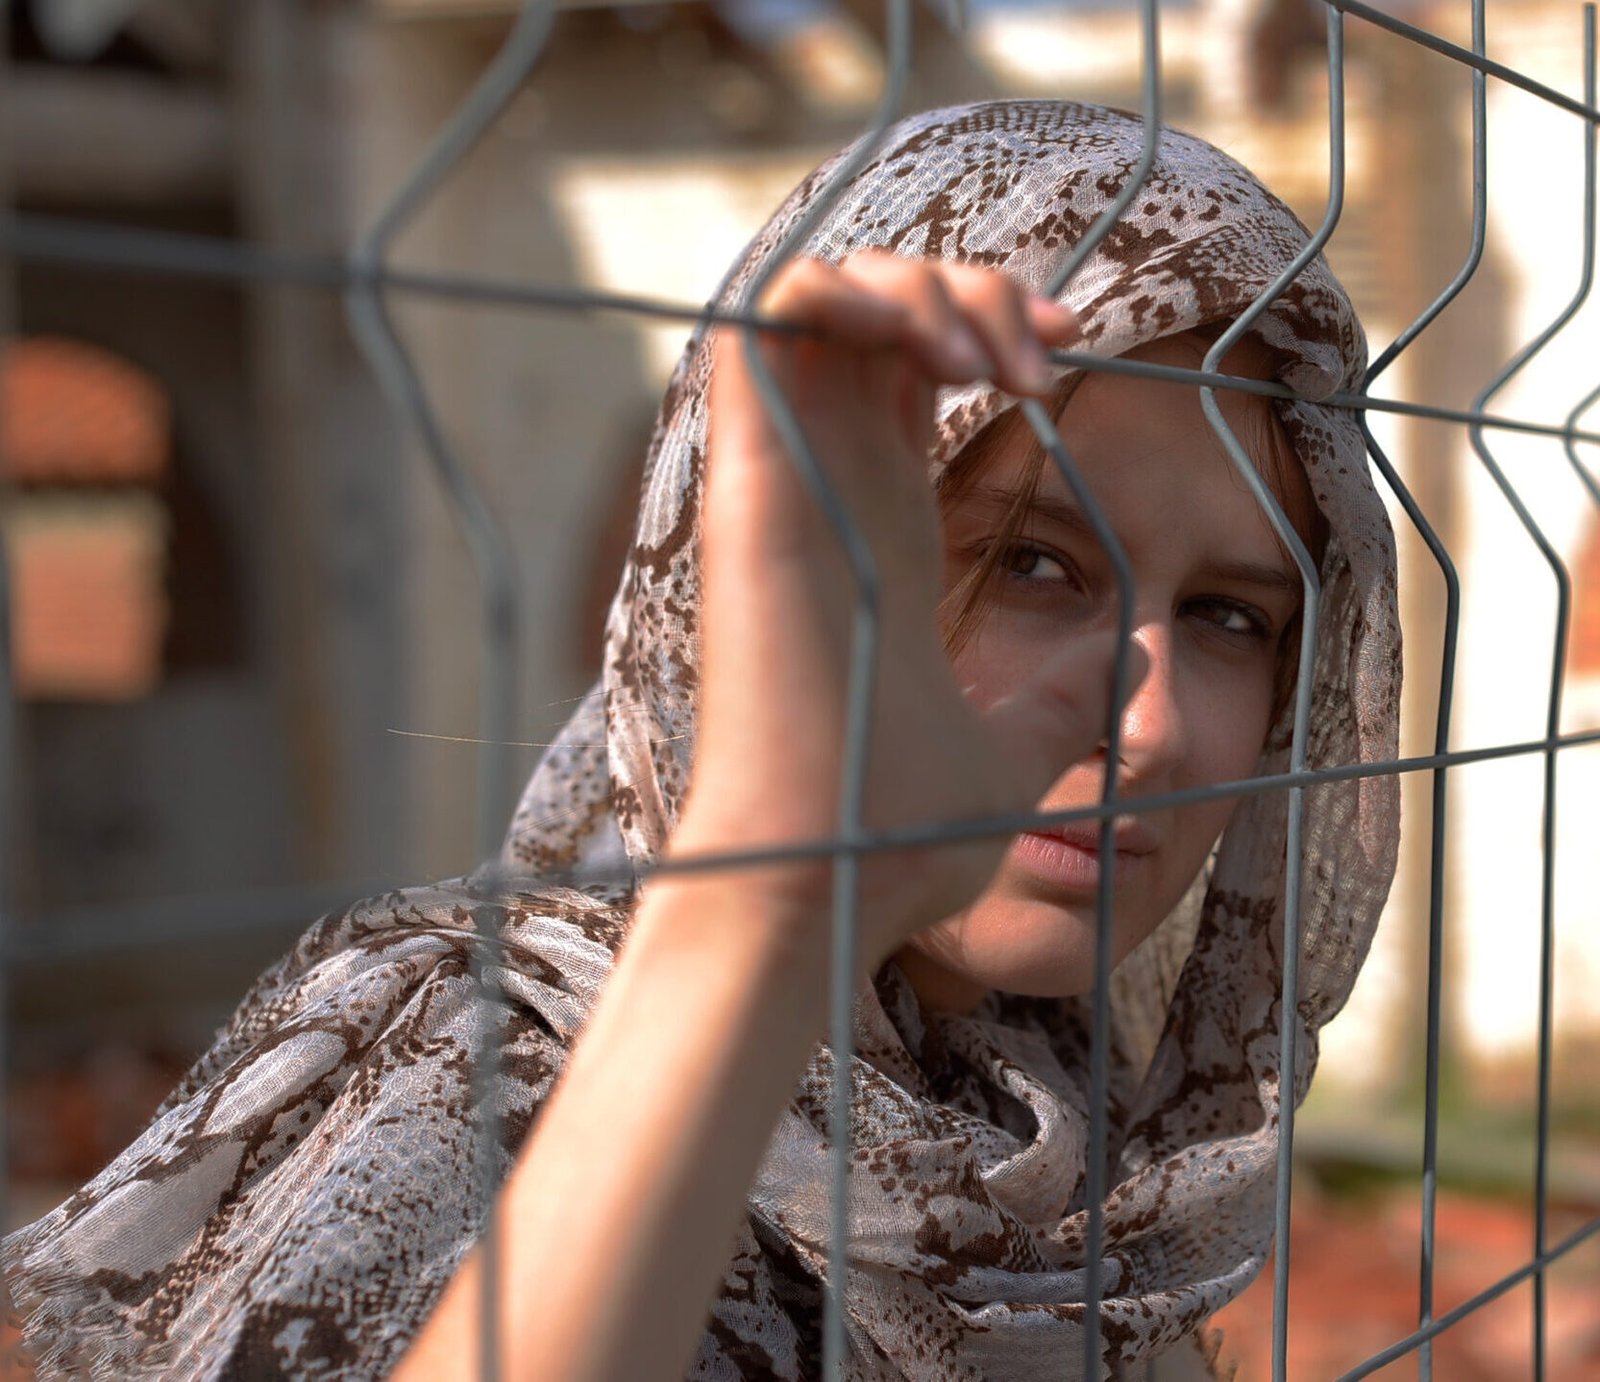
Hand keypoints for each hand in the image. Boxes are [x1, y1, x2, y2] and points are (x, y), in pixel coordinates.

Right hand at [674, 251, 1135, 970]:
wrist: (826, 882)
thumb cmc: (897, 834)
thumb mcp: (1018, 748)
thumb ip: (1067, 692)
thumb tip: (1132, 658)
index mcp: (890, 530)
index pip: (917, 373)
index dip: (992, 326)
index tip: (1078, 359)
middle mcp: (835, 489)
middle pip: (876, 314)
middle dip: (970, 286)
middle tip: (1049, 347)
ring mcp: (792, 479)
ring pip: (823, 296)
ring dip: (918, 280)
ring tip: (992, 350)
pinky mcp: (755, 485)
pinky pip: (769, 324)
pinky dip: (846, 291)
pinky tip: (934, 344)